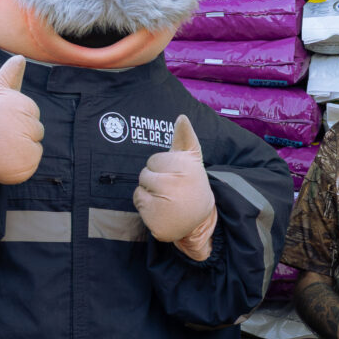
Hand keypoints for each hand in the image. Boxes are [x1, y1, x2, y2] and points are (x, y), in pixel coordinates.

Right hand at [0, 56, 45, 183]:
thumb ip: (10, 77)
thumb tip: (20, 57)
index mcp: (12, 100)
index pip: (32, 111)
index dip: (17, 119)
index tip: (1, 121)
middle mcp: (18, 118)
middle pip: (37, 128)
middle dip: (23, 133)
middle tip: (1, 136)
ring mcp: (23, 140)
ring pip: (36, 144)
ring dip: (23, 148)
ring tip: (3, 148)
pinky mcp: (27, 161)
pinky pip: (35, 159)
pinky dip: (23, 163)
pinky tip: (7, 159)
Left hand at [134, 115, 217, 254]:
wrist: (200, 220)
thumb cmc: (192, 186)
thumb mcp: (192, 162)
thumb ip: (185, 139)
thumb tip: (182, 117)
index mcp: (184, 167)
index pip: (154, 160)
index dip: (162, 168)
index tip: (176, 177)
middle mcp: (174, 185)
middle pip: (144, 174)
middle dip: (155, 181)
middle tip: (171, 190)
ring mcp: (164, 204)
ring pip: (139, 189)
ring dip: (149, 194)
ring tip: (166, 200)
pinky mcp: (155, 219)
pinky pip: (138, 204)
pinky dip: (146, 208)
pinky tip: (161, 211)